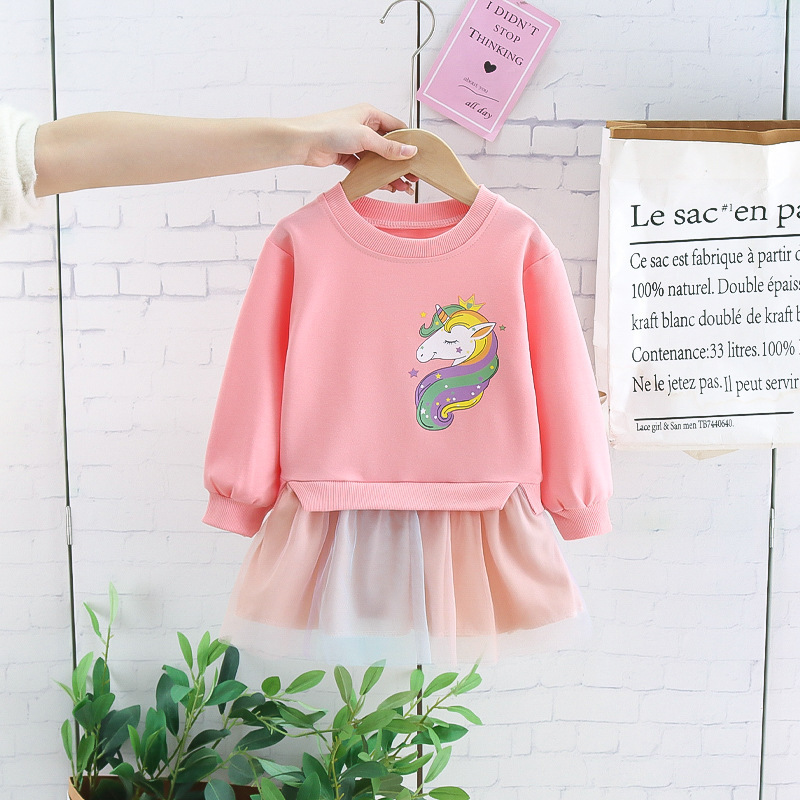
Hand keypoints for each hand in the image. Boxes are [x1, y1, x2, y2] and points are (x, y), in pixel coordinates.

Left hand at [291, 103, 417, 193]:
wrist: (303, 143)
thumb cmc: (330, 130)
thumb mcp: (365, 137)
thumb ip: (389, 147)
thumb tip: (411, 151)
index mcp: (370, 114)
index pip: (397, 127)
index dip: (408, 142)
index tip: (419, 157)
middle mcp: (364, 127)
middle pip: (388, 145)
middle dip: (400, 162)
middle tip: (412, 176)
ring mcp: (355, 142)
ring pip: (377, 159)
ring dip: (388, 172)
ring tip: (401, 186)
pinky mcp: (346, 156)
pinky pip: (365, 167)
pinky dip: (374, 176)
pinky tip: (384, 186)